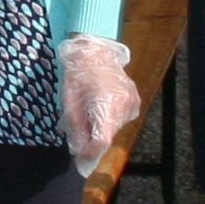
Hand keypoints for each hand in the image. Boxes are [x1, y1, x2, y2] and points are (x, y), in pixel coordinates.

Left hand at [59, 35, 140, 157]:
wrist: (94, 51)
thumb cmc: (77, 75)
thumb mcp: (69, 102)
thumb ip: (76, 129)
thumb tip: (80, 152)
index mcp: (105, 103)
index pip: (103, 140)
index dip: (91, 150)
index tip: (80, 152)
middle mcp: (123, 104)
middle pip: (109, 134)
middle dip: (93, 137)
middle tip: (80, 127)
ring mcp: (132, 101)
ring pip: (115, 127)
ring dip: (102, 126)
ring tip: (90, 110)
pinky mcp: (135, 99)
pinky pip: (122, 118)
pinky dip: (111, 117)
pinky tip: (102, 104)